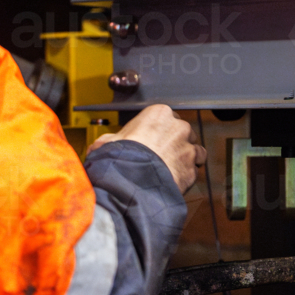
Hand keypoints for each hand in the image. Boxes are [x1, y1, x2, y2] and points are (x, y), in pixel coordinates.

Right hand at [87, 104, 205, 193]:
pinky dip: (187, 175)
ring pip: (195, 150)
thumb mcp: (107, 142)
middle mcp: (179, 127)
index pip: (167, 118)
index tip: (153, 140)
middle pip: (183, 133)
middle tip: (161, 156)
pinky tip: (174, 179)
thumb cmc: (120, 157)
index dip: (161, 131)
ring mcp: (188, 148)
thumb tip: (99, 146)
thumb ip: (110, 139)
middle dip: (175, 143)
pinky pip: (194, 170)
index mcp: (160, 114)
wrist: (131, 180)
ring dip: (186, 158)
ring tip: (172, 168)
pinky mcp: (192, 168)